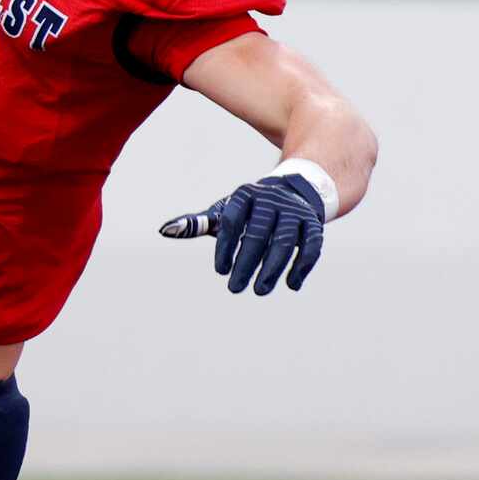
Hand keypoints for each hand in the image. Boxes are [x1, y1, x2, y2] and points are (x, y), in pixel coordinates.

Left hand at [159, 173, 327, 295]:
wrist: (295, 189)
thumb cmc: (250, 209)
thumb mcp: (225, 212)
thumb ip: (197, 223)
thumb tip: (164, 230)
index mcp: (245, 195)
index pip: (232, 221)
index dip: (225, 247)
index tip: (220, 271)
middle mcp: (271, 200)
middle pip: (259, 233)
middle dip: (246, 263)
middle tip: (234, 288)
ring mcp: (294, 211)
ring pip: (286, 241)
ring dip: (272, 268)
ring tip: (259, 290)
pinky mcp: (313, 224)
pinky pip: (311, 246)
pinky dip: (301, 267)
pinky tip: (291, 285)